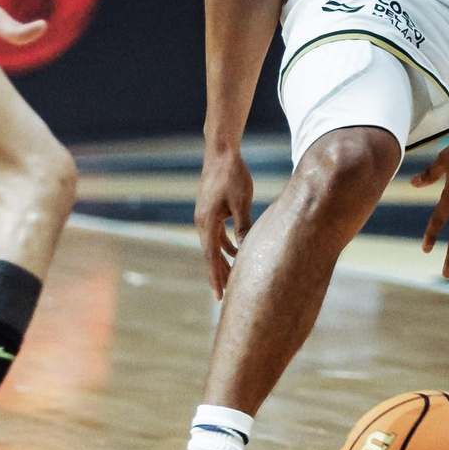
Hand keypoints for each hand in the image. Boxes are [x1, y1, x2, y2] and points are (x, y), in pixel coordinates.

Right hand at [194, 146, 254, 299]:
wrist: (221, 153)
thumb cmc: (233, 175)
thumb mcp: (242, 202)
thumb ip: (243, 226)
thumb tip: (246, 249)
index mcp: (207, 222)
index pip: (211, 257)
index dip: (215, 277)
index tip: (218, 296)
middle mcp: (202, 222)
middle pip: (210, 255)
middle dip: (218, 274)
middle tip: (224, 296)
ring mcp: (205, 217)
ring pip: (214, 246)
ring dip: (223, 260)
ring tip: (232, 279)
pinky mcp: (211, 211)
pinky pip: (217, 235)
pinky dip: (225, 245)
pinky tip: (237, 252)